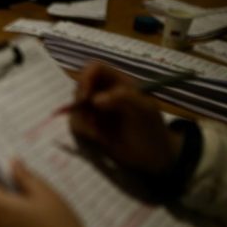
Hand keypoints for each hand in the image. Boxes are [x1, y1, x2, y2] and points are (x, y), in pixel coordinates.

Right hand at [70, 63, 182, 178]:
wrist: (151, 157)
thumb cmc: (151, 130)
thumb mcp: (143, 111)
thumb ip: (123, 99)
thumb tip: (95, 99)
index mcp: (118, 83)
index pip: (95, 69)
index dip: (86, 78)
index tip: (85, 97)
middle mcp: (104, 94)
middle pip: (79, 87)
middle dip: (80, 103)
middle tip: (90, 119)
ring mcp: (96, 111)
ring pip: (75, 107)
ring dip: (82, 121)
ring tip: (97, 133)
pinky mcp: (90, 127)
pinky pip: (76, 124)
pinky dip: (83, 131)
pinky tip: (99, 139)